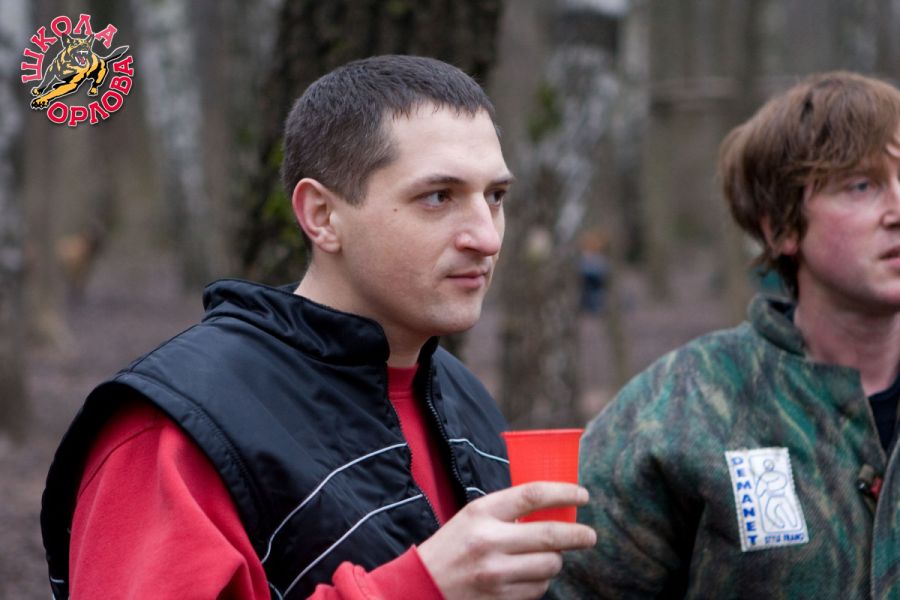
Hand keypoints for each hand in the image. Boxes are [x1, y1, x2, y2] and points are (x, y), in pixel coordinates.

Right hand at [417, 482, 595, 599]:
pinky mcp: (500, 599)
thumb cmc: (453, 545)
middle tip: (590, 535)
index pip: (533, 495)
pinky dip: (540, 581)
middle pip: (550, 535)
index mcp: (481, 512)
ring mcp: (495, 574)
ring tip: (547, 557)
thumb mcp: (473, 517)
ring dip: (556, 561)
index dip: (564, 493)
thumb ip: (508, 510)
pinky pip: (537, 589)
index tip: (583, 496)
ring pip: (549, 566)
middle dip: (578, 536)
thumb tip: (556, 507)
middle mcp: (489, 542)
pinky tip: (528, 575)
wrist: (423, 584)